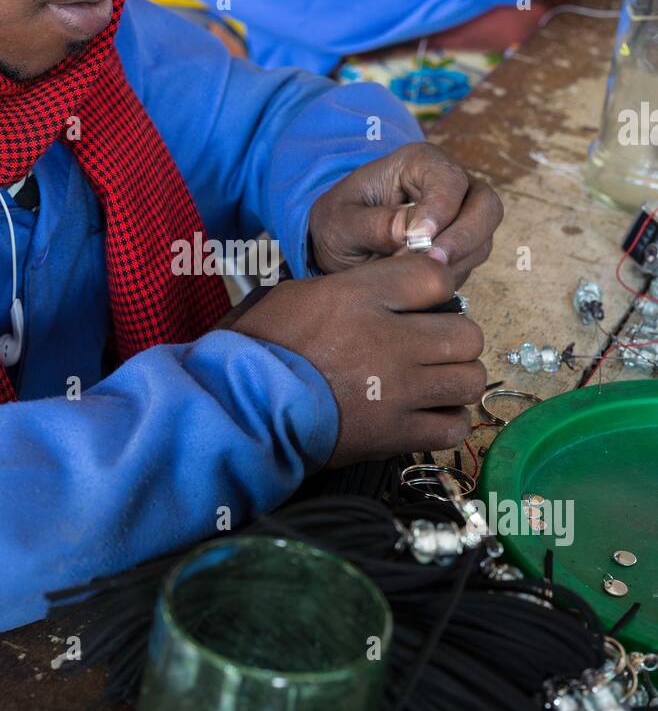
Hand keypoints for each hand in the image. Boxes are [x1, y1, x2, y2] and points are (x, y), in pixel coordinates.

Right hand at [229, 254, 485, 465]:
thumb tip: (388, 283)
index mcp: (363, 297)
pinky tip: (429, 416)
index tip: (425, 301)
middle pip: (467, 332)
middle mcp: (390, 339)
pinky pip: (453, 427)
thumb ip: (353, 285)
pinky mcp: (396, 434)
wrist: (242, 405)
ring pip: (469, 378)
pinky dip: (447, 422)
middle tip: (432, 348)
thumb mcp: (300, 293)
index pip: (437, 276)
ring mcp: (398, 390)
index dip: (437, 288)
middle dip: (454, 339)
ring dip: (455, 380)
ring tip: (435, 384)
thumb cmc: (262, 345)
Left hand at [308, 142, 502, 289]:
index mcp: (420, 162)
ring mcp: (462, 217)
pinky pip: (471, 264)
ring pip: (483, 239)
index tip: (418, 241)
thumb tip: (412, 234)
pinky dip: (450, 276)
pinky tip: (417, 283)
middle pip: (486, 206)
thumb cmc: (339, 224)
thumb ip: (373, 225)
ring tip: (413, 277)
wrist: (338, 245)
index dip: (440, 211)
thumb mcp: (340, 223)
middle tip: (432, 265)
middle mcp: (451, 185)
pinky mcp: (462, 248)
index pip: (450, 181)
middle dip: (463, 239)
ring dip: (455, 262)